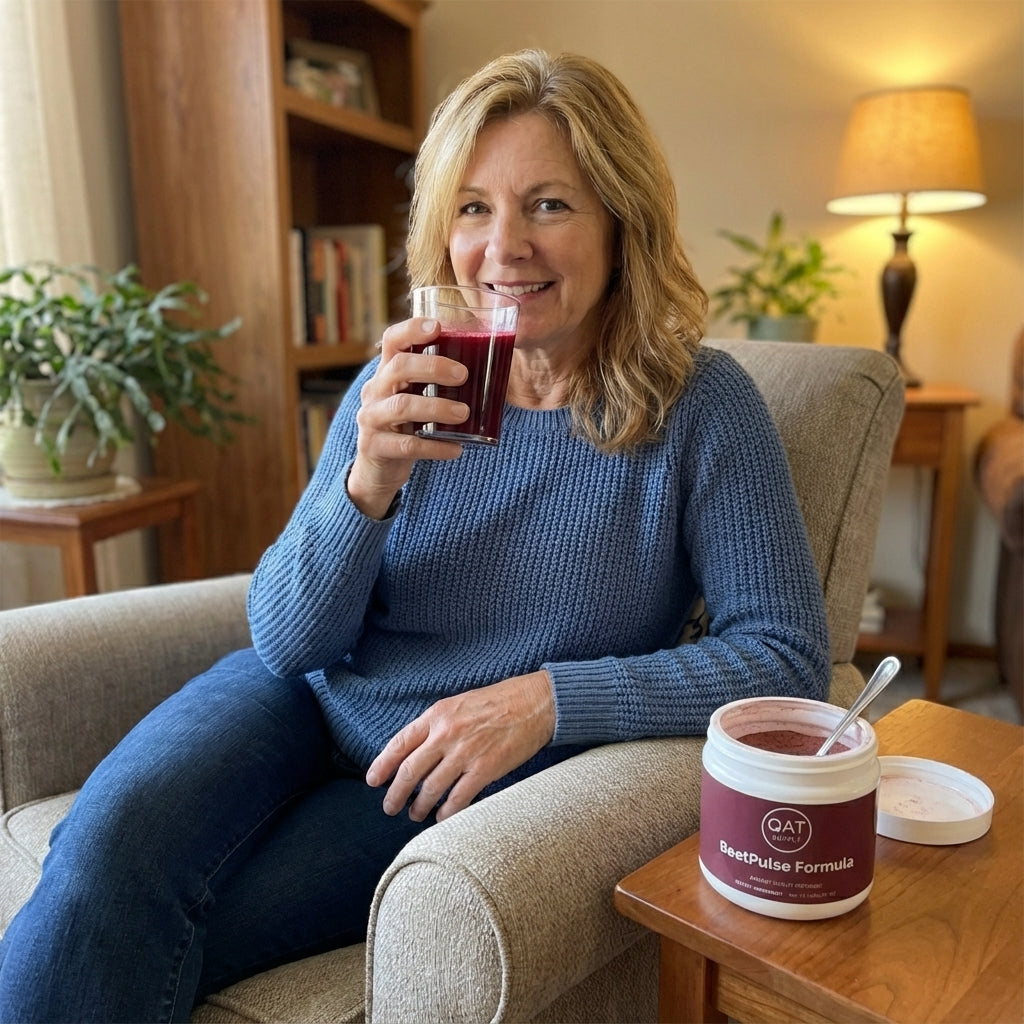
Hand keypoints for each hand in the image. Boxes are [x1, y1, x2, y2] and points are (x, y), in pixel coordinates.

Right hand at [346, 317, 469, 518]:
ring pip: (403, 406)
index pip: (393, 341)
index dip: (411, 330)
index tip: (437, 327)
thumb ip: (438, 385)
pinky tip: (457, 449)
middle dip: (433, 367)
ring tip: (464, 413)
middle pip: (399, 367)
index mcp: (386, 373)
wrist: (379, 470)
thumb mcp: (416, 399)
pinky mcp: (375, 447)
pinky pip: (408, 446)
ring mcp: (371, 419)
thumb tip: (492, 369)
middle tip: (463, 375)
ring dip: (437, 407)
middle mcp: (374, 391)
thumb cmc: (408, 427)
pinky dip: (435, 447)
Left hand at [365, 671, 555, 822]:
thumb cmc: (499, 701)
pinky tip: (442, 818)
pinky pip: (458, 798)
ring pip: (430, 789)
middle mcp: (446, 734)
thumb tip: (417, 750)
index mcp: (437, 714)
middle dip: (395, 794)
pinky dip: (447, 813)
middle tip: (389, 807)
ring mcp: (465, 753)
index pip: (399, 743)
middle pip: (409, 771)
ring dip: (419, 806)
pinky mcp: (485, 769)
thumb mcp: (459, 703)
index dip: (382, 764)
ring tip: (415, 814)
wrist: (535, 703)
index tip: (373, 780)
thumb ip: (437, 724)